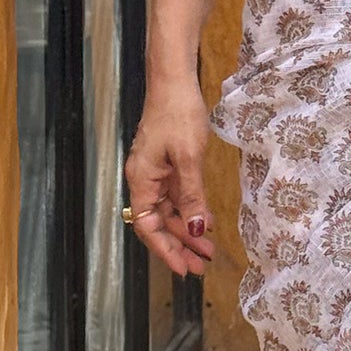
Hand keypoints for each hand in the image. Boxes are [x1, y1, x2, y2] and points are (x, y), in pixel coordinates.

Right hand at [124, 79, 215, 277]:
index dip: (166, 250)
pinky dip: (191, 211)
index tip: (184, 269)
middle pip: (159, 223)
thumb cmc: (178, 114)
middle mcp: (145, 180)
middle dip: (180, 245)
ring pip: (170, 212)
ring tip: (209, 250)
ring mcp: (156, 173)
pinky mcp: (167, 164)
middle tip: (202, 266)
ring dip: (188, 230)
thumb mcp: (188, 158)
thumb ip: (192, 196)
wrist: (174, 81)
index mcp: (142, 180)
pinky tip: (207, 222)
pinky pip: (177, 196)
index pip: (149, 226)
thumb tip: (197, 229)